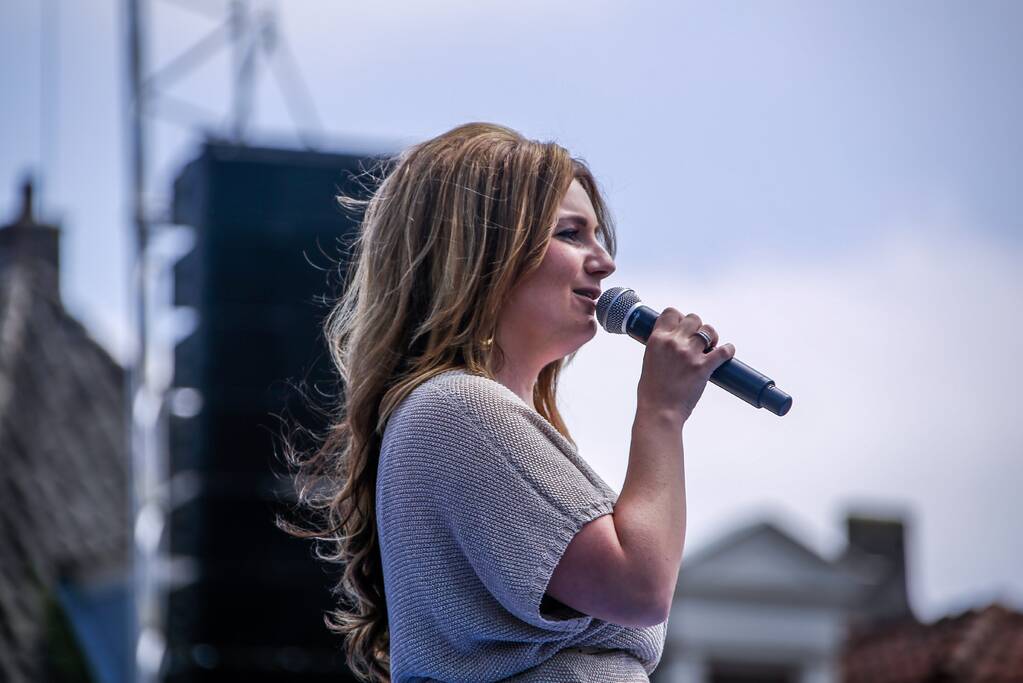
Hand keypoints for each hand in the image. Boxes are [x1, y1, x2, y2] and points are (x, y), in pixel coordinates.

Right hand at [635, 308, 735, 422]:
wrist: (660, 412)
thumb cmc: (652, 392)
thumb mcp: (649, 361)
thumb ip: (661, 348)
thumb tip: (672, 343)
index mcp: (657, 340)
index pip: (671, 313)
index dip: (679, 317)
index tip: (683, 326)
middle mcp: (673, 342)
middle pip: (693, 318)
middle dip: (698, 327)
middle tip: (699, 340)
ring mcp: (689, 354)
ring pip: (709, 331)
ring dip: (712, 337)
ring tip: (711, 347)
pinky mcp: (703, 367)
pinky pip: (723, 351)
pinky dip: (728, 350)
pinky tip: (727, 352)